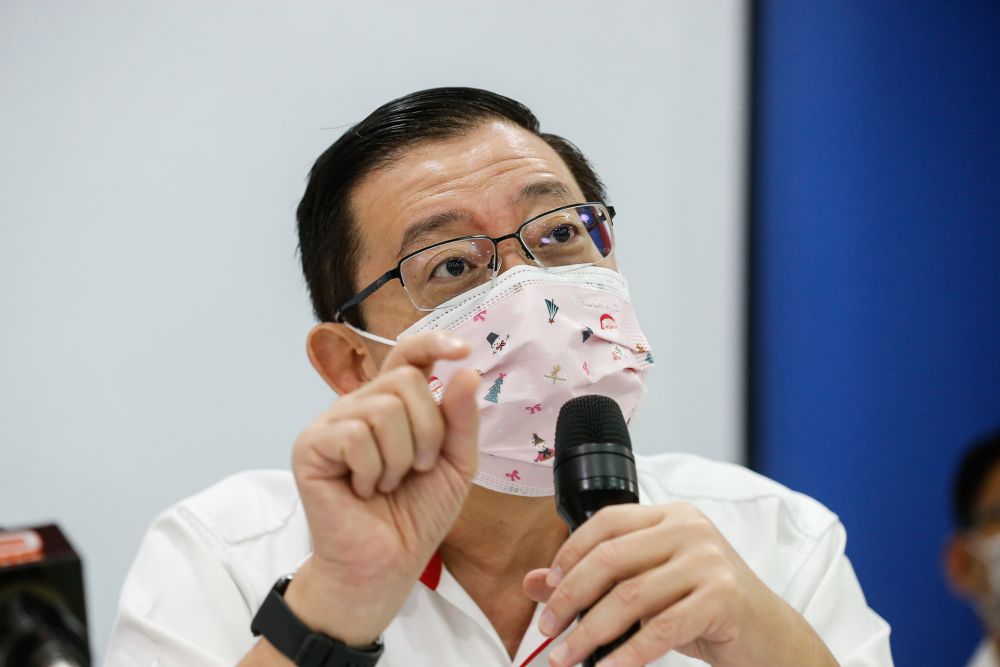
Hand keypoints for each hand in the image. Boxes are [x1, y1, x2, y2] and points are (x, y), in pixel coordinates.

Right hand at [286, 331, 480, 646]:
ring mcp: (332, 423)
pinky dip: (371, 469)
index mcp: (393, 404)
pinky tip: (362, 489)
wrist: (384, 565)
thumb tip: (466, 371)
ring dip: (399, 457)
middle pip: (404, 380)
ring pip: (383, 408)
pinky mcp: (311, 445)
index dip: (434, 342)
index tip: (464, 350)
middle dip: (427, 430)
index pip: (408, 354)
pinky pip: (355, 435)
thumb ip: (461, 419)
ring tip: (386, 484)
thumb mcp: (455, 465)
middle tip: (417, 468)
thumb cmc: (414, 516)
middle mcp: (360, 405)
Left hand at [522, 503, 837, 666]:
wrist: (768, 635)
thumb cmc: (704, 606)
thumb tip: (533, 583)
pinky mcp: (722, 597)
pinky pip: (660, 629)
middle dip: (570, 597)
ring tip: (565, 657)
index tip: (548, 588)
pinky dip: (626, 654)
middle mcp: (688, 529)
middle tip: (547, 629)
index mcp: (669, 515)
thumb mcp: (649, 586)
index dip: (570, 554)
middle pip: (611, 558)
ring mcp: (708, 561)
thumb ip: (595, 579)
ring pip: (630, 597)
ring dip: (589, 632)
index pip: (606, 522)